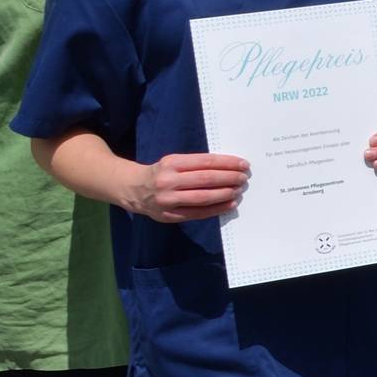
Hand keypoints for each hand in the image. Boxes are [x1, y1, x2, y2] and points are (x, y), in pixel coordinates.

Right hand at [122, 152, 250, 222]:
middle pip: (206, 179)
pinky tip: (229, 204)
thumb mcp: (174, 161)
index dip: (227, 163)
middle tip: (244, 178)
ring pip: (203, 197)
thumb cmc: (161, 172)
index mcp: (171, 163)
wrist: (133, 189)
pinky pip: (197, 213)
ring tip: (239, 190)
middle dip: (229, 178)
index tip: (243, 164)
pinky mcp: (169, 216)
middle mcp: (168, 181)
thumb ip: (196, 164)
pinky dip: (216, 209)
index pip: (206, 162)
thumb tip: (229, 167)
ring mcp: (168, 200)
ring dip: (225, 194)